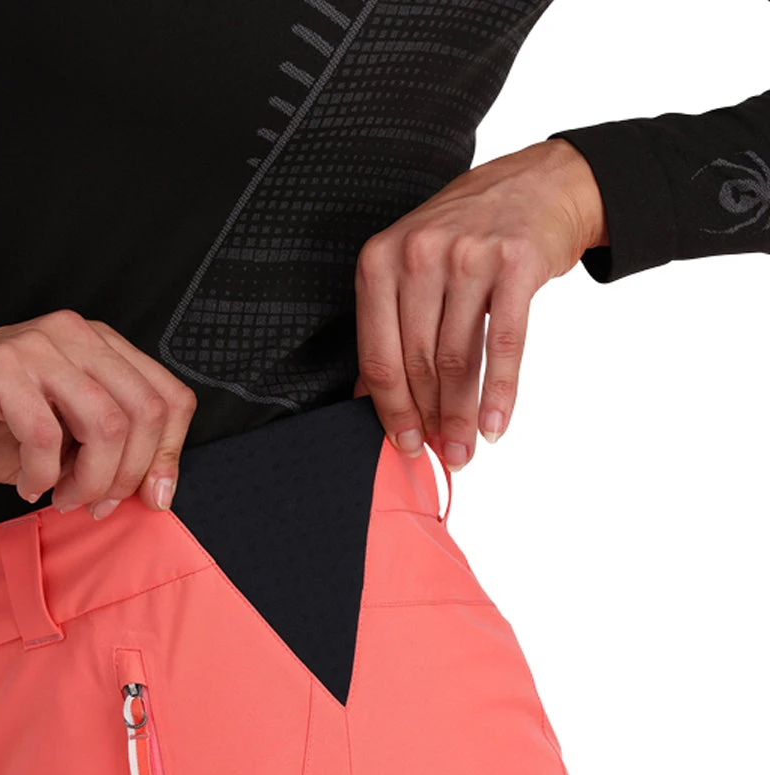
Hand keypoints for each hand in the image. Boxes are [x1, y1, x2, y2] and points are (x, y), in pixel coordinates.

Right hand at [0, 310, 197, 516]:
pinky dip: (42, 474)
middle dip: (129, 476)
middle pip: (146, 413)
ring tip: (64, 497)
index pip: (170, 398)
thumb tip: (157, 490)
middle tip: (97, 505)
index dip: (170, 456)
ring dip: (91, 479)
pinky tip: (29, 486)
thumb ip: (109, 451)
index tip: (152, 498)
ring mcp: (38, 346)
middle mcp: (75, 335)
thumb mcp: (63, 440)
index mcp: (100, 346)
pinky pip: (47, 434)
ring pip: (105, 424)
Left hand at [351, 137, 607, 470]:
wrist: (539, 184)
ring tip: (464, 450)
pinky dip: (499, 392)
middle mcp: (418, 255)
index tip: (403, 442)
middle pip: (416, 362)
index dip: (390, 409)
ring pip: (457, 359)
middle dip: (427, 419)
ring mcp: (467, 256)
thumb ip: (389, 327)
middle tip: (439, 454)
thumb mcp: (412, 266)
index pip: (378, 354)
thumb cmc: (468, 233)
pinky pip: (504, 343)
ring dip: (460, 415)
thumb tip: (371, 399)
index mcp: (380, 260)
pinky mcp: (516, 263)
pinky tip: (494, 425)